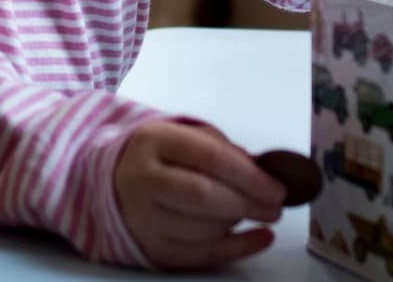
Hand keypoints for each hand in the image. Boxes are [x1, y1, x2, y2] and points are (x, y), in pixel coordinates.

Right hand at [112, 119, 285, 268]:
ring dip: (238, 222)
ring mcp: (142, 217)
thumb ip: (223, 150)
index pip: (208, 157)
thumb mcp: (185, 137)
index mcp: (153, 141)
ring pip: (202, 228)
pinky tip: (260, 238)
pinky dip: (237, 248)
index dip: (249, 175)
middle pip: (203, 195)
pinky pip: (200, 255)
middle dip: (247, 202)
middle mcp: (142, 178)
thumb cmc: (162, 158)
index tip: (276, 186)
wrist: (117, 182)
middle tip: (274, 206)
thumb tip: (263, 173)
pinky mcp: (150, 246)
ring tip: (255, 212)